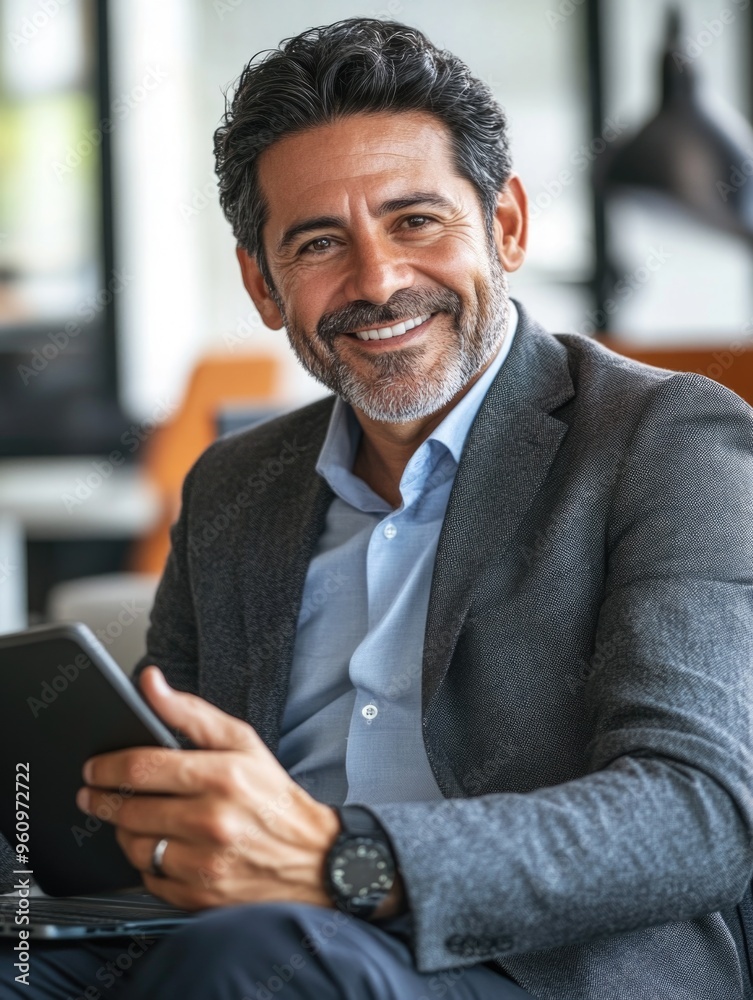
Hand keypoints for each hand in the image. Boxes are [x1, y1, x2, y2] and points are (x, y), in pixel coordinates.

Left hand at [75, 666, 340, 910]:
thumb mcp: (241, 741)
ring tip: (132, 820)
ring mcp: (206, 862)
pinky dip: (147, 863)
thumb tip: (150, 683)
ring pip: (134, 847)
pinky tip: (160, 847)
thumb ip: (190, 711)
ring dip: (123, 832)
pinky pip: (150, 878)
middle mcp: (213, 820)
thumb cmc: (273, 796)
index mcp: (222, 776)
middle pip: (130, 810)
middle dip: (103, 799)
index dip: (106, 767)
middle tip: (95, 794)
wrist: (313, 858)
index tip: (93, 768)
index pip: (142, 768)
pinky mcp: (201, 895)